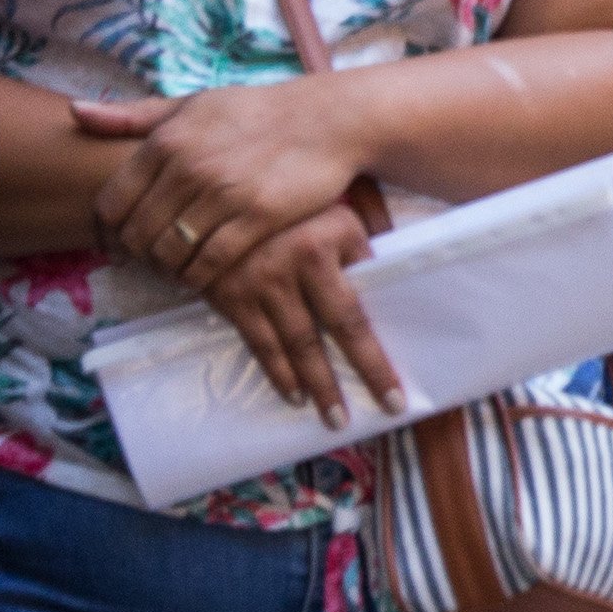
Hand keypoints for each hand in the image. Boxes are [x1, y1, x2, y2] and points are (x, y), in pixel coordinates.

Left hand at [78, 83, 374, 292]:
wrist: (326, 121)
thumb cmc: (254, 112)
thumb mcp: (191, 104)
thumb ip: (132, 115)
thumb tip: (74, 113)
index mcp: (166, 140)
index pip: (111, 203)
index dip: (110, 232)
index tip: (123, 241)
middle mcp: (189, 167)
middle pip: (137, 234)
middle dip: (139, 256)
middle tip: (152, 260)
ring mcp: (223, 194)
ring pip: (171, 252)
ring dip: (169, 270)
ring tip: (178, 268)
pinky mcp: (257, 217)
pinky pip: (211, 262)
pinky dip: (201, 276)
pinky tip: (205, 273)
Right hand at [200, 199, 402, 428]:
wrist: (217, 194)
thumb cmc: (293, 203)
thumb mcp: (336, 211)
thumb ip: (363, 242)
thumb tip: (391, 278)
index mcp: (326, 242)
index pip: (359, 308)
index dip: (375, 356)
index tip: (395, 391)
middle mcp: (294, 266)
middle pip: (335, 332)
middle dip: (360, 374)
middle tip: (382, 408)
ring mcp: (260, 285)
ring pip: (296, 346)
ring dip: (318, 386)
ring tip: (335, 418)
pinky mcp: (231, 297)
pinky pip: (259, 343)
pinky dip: (278, 373)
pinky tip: (294, 395)